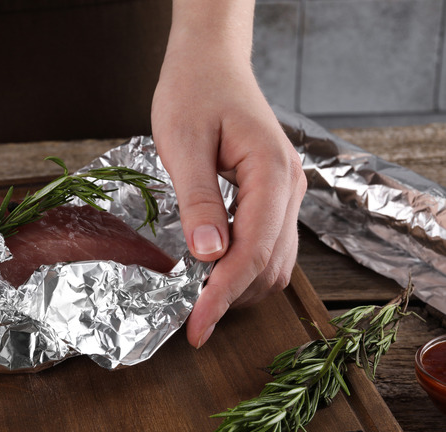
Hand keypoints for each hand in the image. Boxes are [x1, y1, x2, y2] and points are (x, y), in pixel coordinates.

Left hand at [153, 0, 306, 347]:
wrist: (210, 61)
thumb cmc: (194, 91)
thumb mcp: (184, 143)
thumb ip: (198, 199)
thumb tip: (208, 256)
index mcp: (272, 174)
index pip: (253, 252)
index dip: (223, 295)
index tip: (196, 328)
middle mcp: (289, 189)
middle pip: (271, 265)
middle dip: (232, 296)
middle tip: (190, 317)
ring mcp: (285, 193)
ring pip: (274, 261)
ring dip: (239, 285)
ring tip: (197, 297)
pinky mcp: (272, 195)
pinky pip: (267, 243)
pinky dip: (242, 265)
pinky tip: (211, 268)